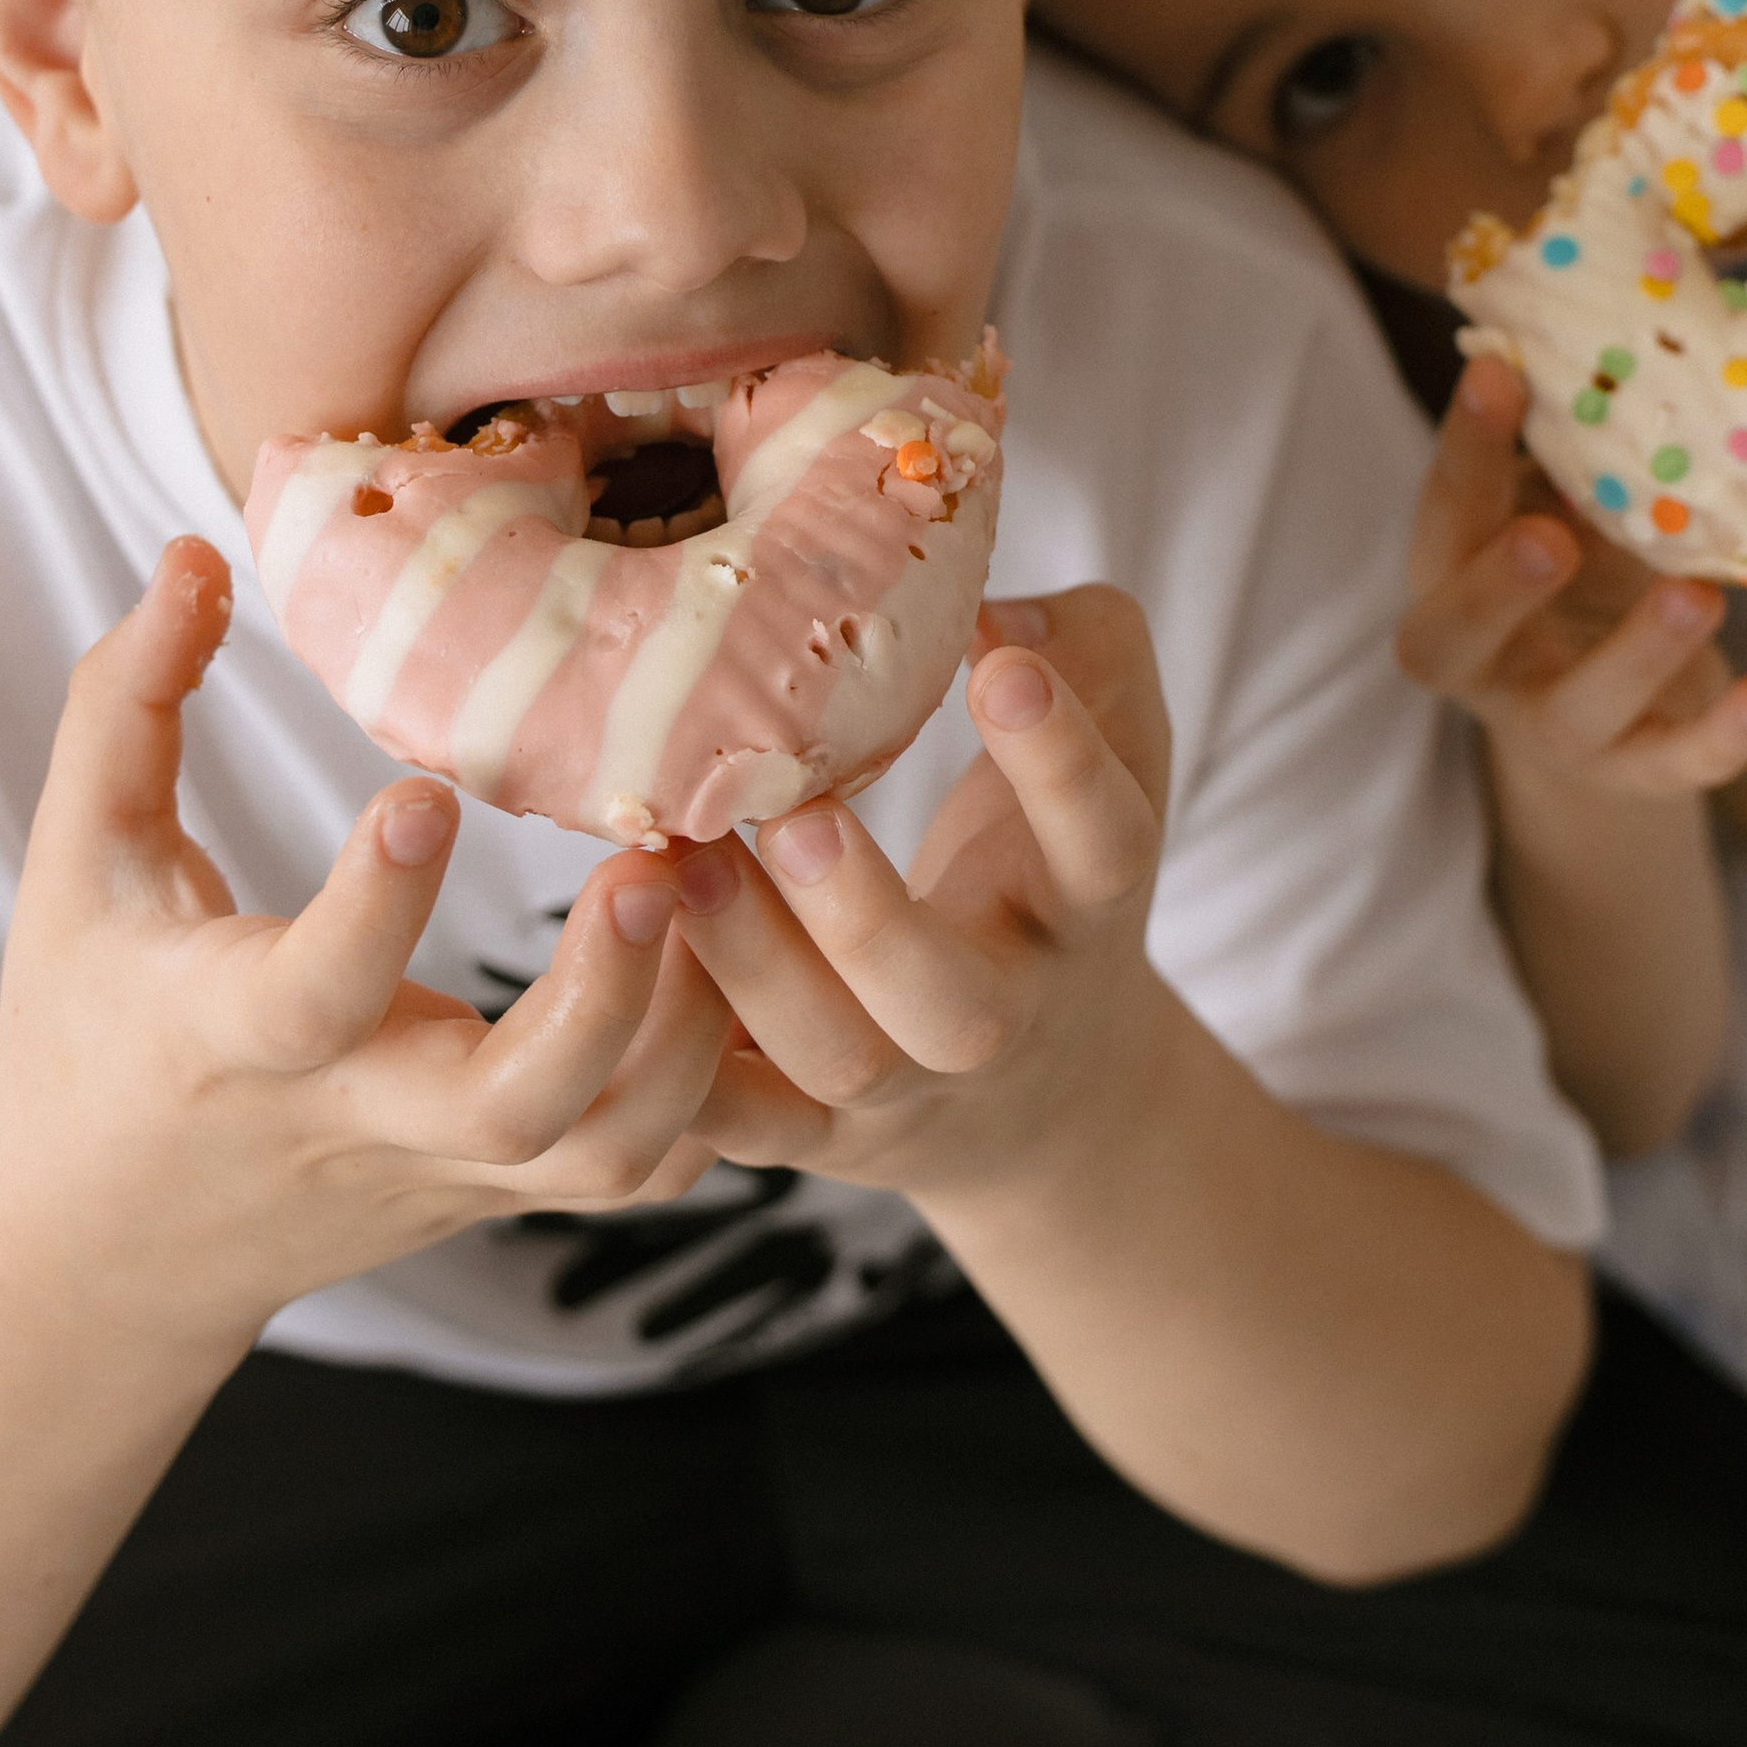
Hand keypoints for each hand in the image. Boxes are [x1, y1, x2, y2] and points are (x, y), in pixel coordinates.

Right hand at [0, 540, 732, 1351]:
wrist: (108, 1252)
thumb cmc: (95, 1026)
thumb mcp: (84, 864)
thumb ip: (128, 702)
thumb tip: (195, 556)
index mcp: (236, 1036)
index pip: (314, 993)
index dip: (377, 905)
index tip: (428, 791)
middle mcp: (360, 1116)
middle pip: (511, 1109)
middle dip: (601, 997)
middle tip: (653, 864)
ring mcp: (448, 1168)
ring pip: (608, 1154)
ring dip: (687, 1034)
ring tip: (711, 889)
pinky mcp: (505, 1189)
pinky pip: (642, 1169)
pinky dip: (713, 1088)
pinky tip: (740, 965)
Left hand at [596, 588, 1174, 1229]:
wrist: (1055, 1089)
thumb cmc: (1053, 867)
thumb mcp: (1120, 752)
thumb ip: (1085, 652)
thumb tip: (985, 609)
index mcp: (1087, 908)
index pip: (1105, 840)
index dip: (1060, 763)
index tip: (997, 661)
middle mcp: (1007, 1015)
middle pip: (957, 1007)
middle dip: (870, 919)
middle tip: (793, 813)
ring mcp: (911, 1090)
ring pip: (838, 1062)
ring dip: (752, 966)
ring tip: (679, 857)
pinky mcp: (820, 1136)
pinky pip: (742, 1122)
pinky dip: (678, 1060)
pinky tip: (626, 956)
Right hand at [1397, 357, 1746, 796]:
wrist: (1613, 706)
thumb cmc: (1579, 562)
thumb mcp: (1561, 501)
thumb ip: (1570, 450)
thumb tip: (1624, 332)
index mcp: (1450, 575)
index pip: (1444, 513)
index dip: (1464, 448)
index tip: (1496, 373)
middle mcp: (1482, 661)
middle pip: (1453, 640)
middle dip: (1496, 591)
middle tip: (1549, 539)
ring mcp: (1552, 726)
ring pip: (1573, 713)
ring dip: (1633, 656)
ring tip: (1696, 598)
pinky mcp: (1632, 770)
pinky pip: (1671, 766)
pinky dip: (1722, 740)